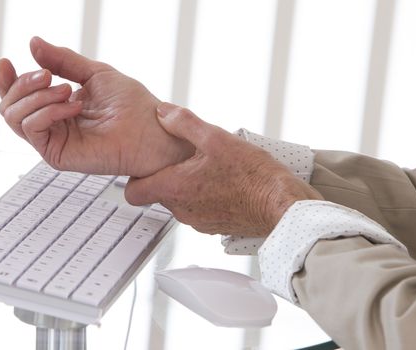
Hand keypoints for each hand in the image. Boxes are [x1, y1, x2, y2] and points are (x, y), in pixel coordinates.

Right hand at [0, 37, 193, 176]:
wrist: (150, 129)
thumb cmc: (131, 105)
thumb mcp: (93, 73)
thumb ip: (62, 61)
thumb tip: (33, 43)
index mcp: (57, 108)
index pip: (19, 97)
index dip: (7, 80)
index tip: (6, 61)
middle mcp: (52, 126)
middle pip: (9, 106)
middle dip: (23, 84)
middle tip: (49, 75)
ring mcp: (53, 141)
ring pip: (14, 117)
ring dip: (36, 96)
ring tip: (66, 90)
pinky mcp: (57, 155)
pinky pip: (32, 128)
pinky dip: (48, 110)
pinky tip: (73, 105)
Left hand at [125, 103, 322, 236]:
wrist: (282, 206)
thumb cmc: (252, 176)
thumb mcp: (215, 138)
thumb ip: (183, 123)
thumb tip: (163, 113)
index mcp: (174, 188)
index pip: (133, 193)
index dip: (136, 176)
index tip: (146, 163)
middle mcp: (182, 210)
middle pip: (160, 193)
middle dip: (169, 175)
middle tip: (188, 158)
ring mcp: (199, 221)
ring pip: (182, 201)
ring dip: (190, 185)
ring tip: (212, 168)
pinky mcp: (216, 226)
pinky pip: (201, 209)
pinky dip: (206, 196)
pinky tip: (226, 182)